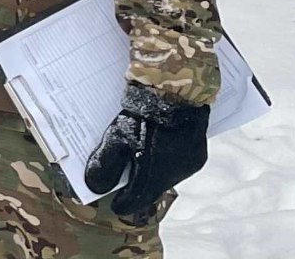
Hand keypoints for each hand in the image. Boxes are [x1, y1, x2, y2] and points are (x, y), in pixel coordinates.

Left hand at [82, 81, 209, 219]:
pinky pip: (179, 163)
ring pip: (167, 175)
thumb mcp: (116, 137)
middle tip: (125, 177)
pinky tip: (158, 147)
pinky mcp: (198, 153)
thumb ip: (104, 165)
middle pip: (153, 187)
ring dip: (154, 171)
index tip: (115, 203)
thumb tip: (95, 186)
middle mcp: (176, 176)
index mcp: (155, 176)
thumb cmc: (143, 115)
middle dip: (138, 184)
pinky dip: (167, 160)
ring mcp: (189, 165)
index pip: (137, 200)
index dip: (123, 202)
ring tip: (140, 159)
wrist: (175, 91)